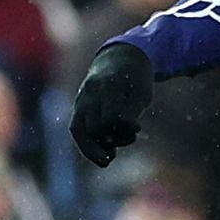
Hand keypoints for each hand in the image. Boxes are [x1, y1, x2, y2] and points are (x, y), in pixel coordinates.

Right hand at [67, 39, 154, 167]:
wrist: (118, 60)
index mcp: (107, 85)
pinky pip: (77, 131)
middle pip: (95, 127)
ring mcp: (81, 101)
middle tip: (130, 138)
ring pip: (80, 132)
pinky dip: (88, 147)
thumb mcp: (142, 91)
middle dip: (113, 139)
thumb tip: (130, 130)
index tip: (137, 129)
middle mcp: (89, 93)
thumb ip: (134, 111)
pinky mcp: (78, 108)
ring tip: (109, 159)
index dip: (125, 129)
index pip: (111, 117)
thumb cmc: (135, 78)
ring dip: (95, 149)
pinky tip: (101, 158)